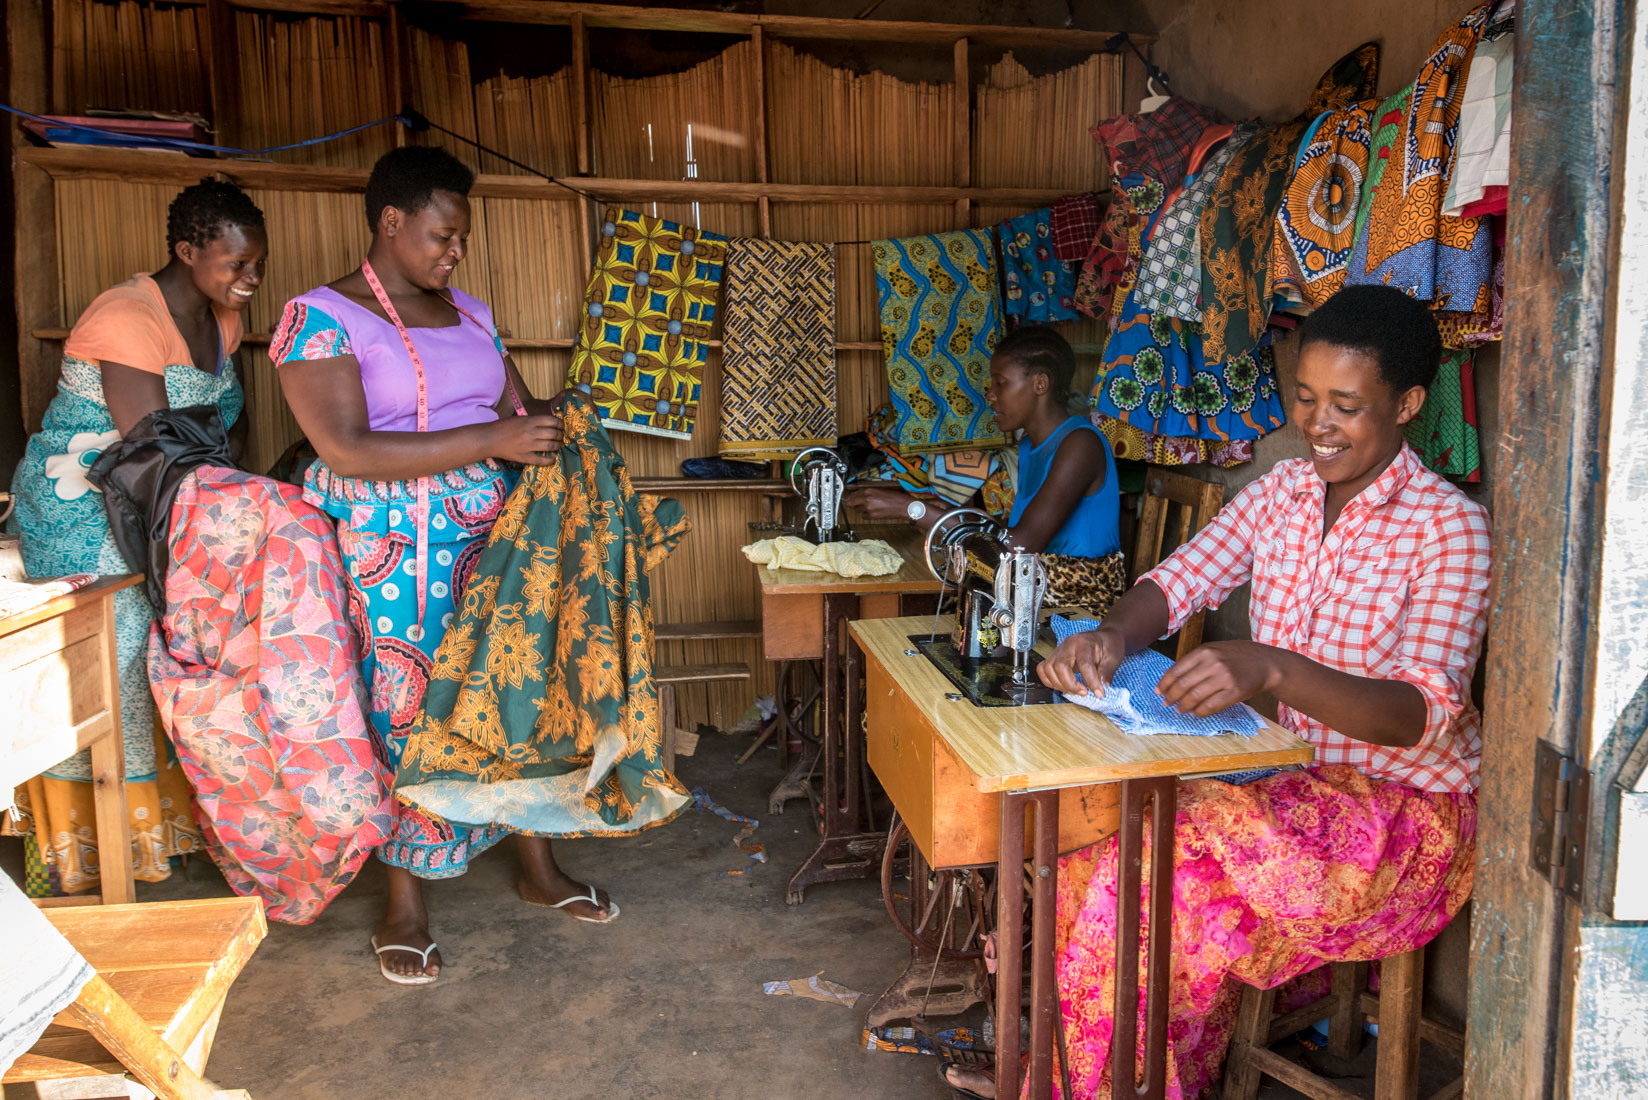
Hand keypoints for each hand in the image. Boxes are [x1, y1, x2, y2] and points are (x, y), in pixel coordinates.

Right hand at [488, 413, 563, 463]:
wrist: (489, 439)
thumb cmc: (503, 427)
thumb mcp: (519, 418)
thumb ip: (533, 421)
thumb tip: (548, 424)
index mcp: (529, 421)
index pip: (552, 421)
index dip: (560, 424)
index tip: (561, 427)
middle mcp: (530, 432)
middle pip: (553, 433)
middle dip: (560, 435)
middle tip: (561, 437)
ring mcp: (528, 446)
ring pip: (551, 446)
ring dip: (558, 446)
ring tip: (558, 446)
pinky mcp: (524, 457)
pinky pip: (542, 460)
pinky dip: (550, 460)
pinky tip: (553, 459)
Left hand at [846, 487, 914, 520]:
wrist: (903, 506)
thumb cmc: (895, 497)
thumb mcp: (880, 490)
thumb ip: (869, 492)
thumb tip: (860, 495)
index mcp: (869, 490)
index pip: (853, 494)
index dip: (851, 496)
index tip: (850, 498)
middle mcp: (867, 499)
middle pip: (851, 503)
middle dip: (852, 504)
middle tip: (854, 504)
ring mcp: (868, 508)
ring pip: (857, 510)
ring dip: (860, 509)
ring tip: (868, 507)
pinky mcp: (872, 516)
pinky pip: (864, 516)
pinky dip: (866, 515)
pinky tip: (873, 512)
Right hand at [1038, 626, 1125, 696]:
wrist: (1103, 638)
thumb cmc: (1108, 644)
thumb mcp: (1114, 657)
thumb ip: (1107, 672)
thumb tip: (1103, 686)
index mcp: (1084, 641)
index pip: (1084, 664)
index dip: (1091, 681)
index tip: (1099, 693)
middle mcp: (1068, 644)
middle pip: (1060, 666)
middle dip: (1071, 684)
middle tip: (1084, 692)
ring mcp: (1059, 650)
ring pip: (1049, 669)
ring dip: (1060, 685)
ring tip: (1075, 691)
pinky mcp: (1054, 657)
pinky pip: (1043, 669)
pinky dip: (1049, 681)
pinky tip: (1063, 686)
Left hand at [1155, 640, 1281, 716]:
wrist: (1266, 662)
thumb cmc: (1237, 656)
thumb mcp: (1214, 650)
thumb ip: (1195, 662)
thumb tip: (1172, 679)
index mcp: (1205, 651)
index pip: (1177, 670)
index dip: (1165, 683)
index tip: (1159, 691)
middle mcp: (1213, 663)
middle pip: (1183, 685)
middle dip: (1171, 696)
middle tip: (1166, 703)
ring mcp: (1225, 677)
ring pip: (1195, 697)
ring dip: (1184, 706)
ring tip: (1180, 710)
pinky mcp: (1235, 691)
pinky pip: (1211, 706)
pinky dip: (1200, 712)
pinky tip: (1196, 713)